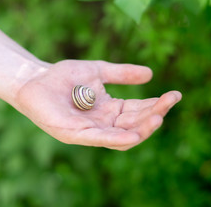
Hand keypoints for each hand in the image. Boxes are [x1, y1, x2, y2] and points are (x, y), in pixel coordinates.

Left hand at [14, 60, 181, 150]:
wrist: (36, 79)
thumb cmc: (64, 76)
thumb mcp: (98, 71)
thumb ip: (122, 74)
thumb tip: (150, 74)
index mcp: (109, 109)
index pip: (138, 110)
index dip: (156, 104)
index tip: (174, 95)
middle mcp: (103, 123)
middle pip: (134, 124)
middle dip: (153, 115)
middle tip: (168, 103)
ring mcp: (90, 131)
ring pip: (121, 136)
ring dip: (141, 129)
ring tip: (158, 118)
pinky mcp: (74, 135)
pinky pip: (99, 140)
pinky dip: (116, 139)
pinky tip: (133, 135)